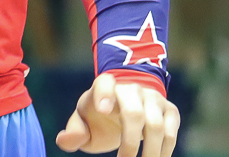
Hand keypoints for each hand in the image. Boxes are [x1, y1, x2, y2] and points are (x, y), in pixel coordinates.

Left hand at [56, 73, 178, 156]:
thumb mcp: (83, 122)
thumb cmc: (99, 117)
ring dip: (150, 152)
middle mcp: (131, 88)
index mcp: (105, 86)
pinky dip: (164, 152)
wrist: (127, 107)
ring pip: (155, 126)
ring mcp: (153, 98)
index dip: (104, 93)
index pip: (104, 83)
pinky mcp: (170, 110)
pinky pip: (170, 133)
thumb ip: (74, 132)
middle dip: (129, 142)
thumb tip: (62, 141)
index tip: (101, 109)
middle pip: (134, 113)